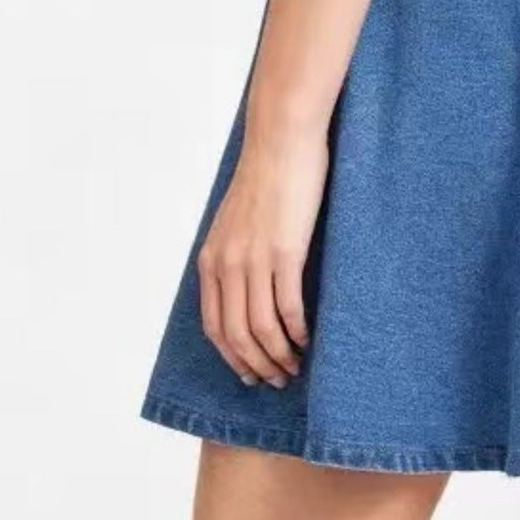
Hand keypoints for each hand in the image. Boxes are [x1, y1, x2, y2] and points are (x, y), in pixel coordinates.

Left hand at [197, 127, 327, 388]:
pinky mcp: (285, 251)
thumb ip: (235, 255)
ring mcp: (255, 259)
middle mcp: (227, 264)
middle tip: (278, 379)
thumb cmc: (267, 177)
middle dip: (257, 365)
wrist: (282, 140)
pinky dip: (297, 331)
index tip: (250, 373)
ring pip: (262, 328)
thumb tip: (245, 287)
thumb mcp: (235, 222)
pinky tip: (308, 339)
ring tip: (296, 366)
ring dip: (279, 355)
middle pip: (237, 335)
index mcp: (211, 260)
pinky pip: (288, 306)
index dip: (233, 358)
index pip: (215, 327)